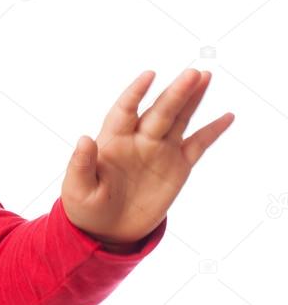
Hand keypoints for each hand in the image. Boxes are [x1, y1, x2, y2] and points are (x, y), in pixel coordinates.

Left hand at [61, 68, 233, 246]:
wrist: (107, 231)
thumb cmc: (86, 208)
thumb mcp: (77, 189)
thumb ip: (81, 164)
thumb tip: (84, 138)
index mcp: (112, 141)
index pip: (125, 110)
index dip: (135, 93)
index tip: (149, 75)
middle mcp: (138, 140)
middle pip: (159, 111)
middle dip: (176, 93)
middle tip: (193, 73)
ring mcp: (159, 151)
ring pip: (179, 119)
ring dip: (193, 99)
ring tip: (205, 77)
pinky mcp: (177, 167)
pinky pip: (198, 145)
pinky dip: (213, 131)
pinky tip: (227, 116)